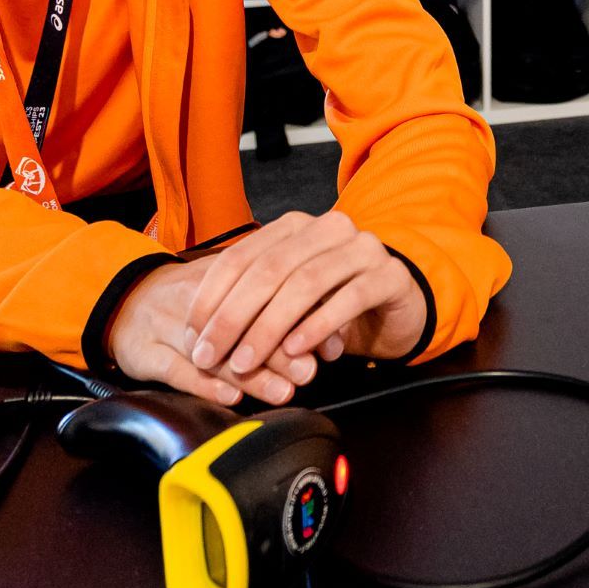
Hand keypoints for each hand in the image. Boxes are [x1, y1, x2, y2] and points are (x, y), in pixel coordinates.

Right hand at [104, 258, 326, 406]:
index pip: (265, 292)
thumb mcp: (231, 292)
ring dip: (249, 374)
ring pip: (212, 351)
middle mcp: (194, 297)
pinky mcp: (144, 351)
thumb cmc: (191, 299)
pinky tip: (230, 397)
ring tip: (281, 390)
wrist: (126, 301)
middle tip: (308, 371)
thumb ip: (278, 309)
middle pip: (241, 323)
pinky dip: (204, 386)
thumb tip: (332, 334)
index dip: (300, 318)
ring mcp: (166, 324)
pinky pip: (175, 370)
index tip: (329, 343)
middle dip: (279, 350)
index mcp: (220, 277)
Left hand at [186, 210, 427, 400]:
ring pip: (305, 283)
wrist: (395, 305)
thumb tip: (204, 340)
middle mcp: (328, 228)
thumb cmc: (332, 303)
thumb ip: (253, 307)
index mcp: (294, 226)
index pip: (241, 255)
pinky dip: (317, 325)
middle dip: (233, 316)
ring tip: (245, 361)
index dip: (211, 296)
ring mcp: (362, 248)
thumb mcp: (287, 300)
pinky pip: (349, 297)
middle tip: (211, 355)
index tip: (192, 334)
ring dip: (269, 327)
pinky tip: (296, 349)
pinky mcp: (390, 275)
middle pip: (269, 269)